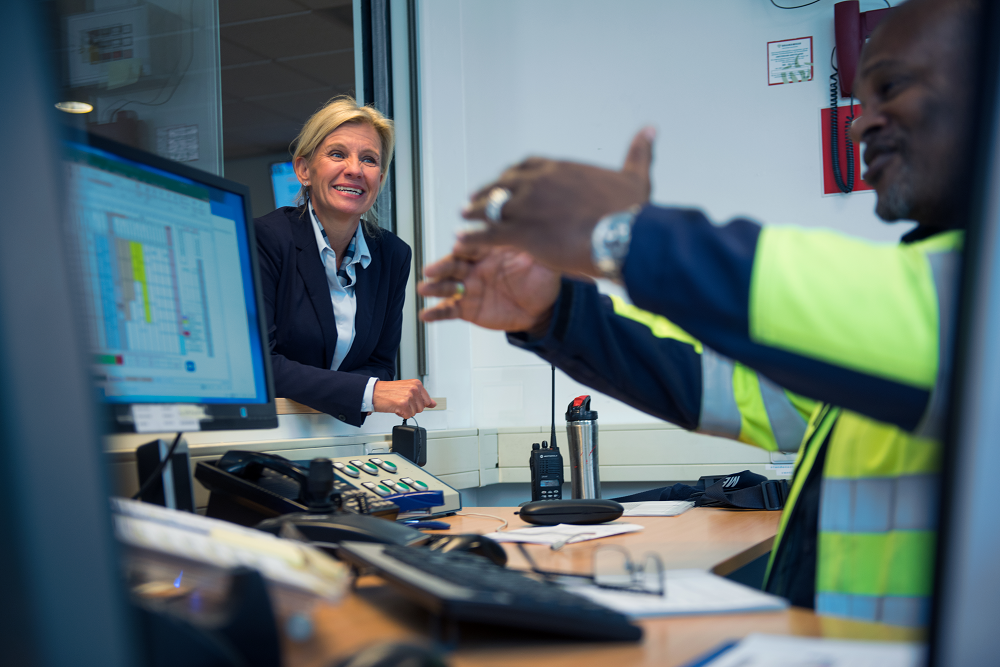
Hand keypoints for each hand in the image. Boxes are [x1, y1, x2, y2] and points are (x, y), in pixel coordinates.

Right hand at [372, 379, 435, 418]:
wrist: (373, 392)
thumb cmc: (388, 391)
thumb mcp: (407, 390)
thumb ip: (422, 397)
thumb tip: (434, 404)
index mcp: (416, 384)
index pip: (427, 401)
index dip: (416, 403)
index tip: (409, 401)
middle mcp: (414, 388)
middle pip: (421, 408)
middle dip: (411, 408)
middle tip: (400, 401)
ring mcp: (409, 396)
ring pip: (414, 413)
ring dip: (405, 411)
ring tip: (397, 403)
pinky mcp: (403, 404)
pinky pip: (407, 416)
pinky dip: (400, 414)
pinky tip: (395, 407)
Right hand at [418, 245, 560, 334]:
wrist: (542, 308)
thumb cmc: (541, 279)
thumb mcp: (541, 261)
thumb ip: (533, 247)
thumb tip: (534, 228)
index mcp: (490, 252)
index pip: (474, 246)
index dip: (466, 245)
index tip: (458, 245)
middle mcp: (475, 268)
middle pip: (454, 264)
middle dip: (441, 266)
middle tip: (431, 269)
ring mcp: (469, 288)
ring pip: (447, 286)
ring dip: (434, 287)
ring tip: (424, 289)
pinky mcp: (467, 309)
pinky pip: (449, 310)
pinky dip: (436, 313)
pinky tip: (425, 315)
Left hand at [456, 127, 654, 276]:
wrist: (624, 236)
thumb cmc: (631, 211)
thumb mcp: (636, 175)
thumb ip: (638, 151)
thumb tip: (651, 129)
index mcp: (559, 169)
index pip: (525, 166)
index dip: (513, 175)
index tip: (505, 182)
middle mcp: (537, 182)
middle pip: (501, 184)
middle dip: (487, 192)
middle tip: (475, 200)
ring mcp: (526, 206)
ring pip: (489, 207)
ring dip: (474, 212)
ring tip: (463, 218)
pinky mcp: (520, 233)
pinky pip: (487, 233)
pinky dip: (472, 236)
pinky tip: (461, 240)